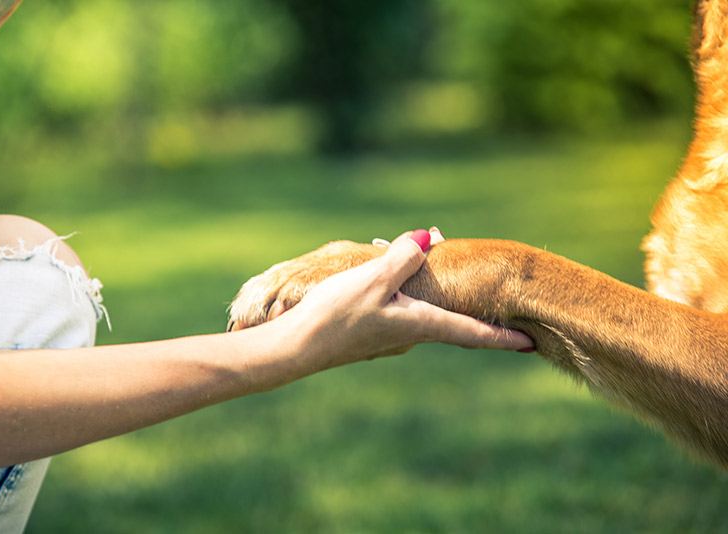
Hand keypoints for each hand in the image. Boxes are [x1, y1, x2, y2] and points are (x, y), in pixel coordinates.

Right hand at [265, 229, 534, 372]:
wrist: (295, 347)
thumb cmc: (336, 315)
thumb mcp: (374, 279)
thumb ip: (404, 257)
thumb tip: (429, 238)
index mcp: (421, 325)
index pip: (473, 333)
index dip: (504, 338)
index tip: (532, 344)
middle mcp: (411, 333)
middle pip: (453, 317)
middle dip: (471, 301)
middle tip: (489, 286)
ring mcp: (391, 334)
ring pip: (425, 308)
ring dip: (436, 288)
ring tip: (433, 254)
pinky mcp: (371, 330)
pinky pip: (403, 306)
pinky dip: (409, 288)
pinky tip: (391, 272)